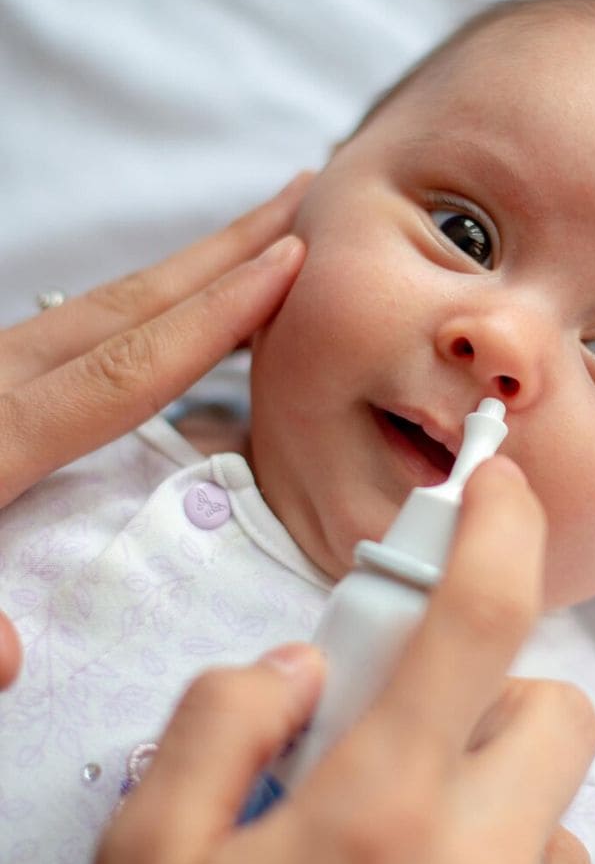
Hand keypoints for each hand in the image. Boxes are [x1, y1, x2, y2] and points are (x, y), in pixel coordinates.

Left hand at [0, 173, 311, 687]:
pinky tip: (166, 310)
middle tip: (297, 203)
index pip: (127, 367)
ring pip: (106, 307)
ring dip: (189, 271)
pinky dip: (143, 308)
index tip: (289, 263)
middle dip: (222, 252)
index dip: (216, 317)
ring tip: (255, 242)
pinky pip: (80, 331)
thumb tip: (10, 660)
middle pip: (129, 306)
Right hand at [69, 458, 594, 863]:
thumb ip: (221, 724)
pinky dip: (507, 852)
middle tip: (407, 715)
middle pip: (556, 707)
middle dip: (493, 686)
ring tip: (400, 818)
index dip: (499, 529)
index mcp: (377, 814)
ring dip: (496, 774)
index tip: (500, 484)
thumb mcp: (146, 859)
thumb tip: (303, 662)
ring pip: (560, 796)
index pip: (477, 623)